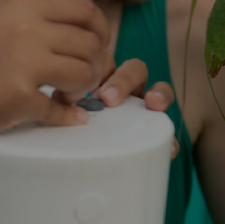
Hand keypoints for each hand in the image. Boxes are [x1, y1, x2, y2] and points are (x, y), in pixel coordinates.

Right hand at [0, 0, 110, 138]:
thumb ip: (27, 21)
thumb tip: (72, 32)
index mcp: (19, 7)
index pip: (83, 9)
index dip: (100, 29)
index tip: (98, 46)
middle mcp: (26, 30)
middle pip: (89, 43)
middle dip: (94, 64)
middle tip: (80, 80)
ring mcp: (24, 64)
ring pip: (83, 74)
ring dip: (83, 89)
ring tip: (68, 96)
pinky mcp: (19, 98)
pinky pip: (60, 110)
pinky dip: (67, 117)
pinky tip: (65, 117)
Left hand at [54, 58, 179, 157]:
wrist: (92, 161)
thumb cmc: (73, 125)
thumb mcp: (67, 112)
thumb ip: (64, 104)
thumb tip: (54, 101)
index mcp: (104, 79)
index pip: (109, 62)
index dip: (103, 69)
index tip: (90, 87)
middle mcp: (127, 90)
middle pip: (135, 70)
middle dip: (125, 80)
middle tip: (108, 98)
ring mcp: (144, 109)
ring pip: (160, 91)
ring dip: (160, 94)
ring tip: (153, 104)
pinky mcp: (157, 133)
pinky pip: (168, 133)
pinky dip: (170, 139)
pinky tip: (169, 148)